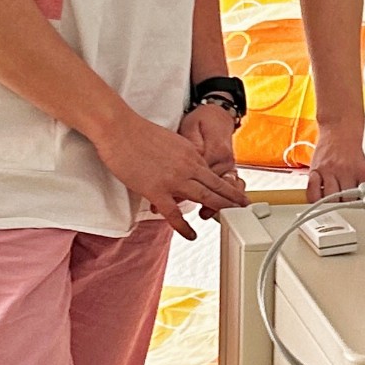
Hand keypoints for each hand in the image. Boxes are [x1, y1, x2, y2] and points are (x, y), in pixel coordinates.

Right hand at [95, 106, 247, 239]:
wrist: (119, 129)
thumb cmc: (139, 133)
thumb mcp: (172, 140)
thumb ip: (183, 156)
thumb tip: (188, 167)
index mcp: (191, 154)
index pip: (214, 173)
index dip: (227, 185)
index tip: (236, 193)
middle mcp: (188, 166)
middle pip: (217, 186)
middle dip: (234, 198)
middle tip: (245, 207)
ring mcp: (174, 180)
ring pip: (205, 198)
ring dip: (221, 209)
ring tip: (231, 219)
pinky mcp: (156, 190)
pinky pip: (174, 214)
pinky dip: (185, 227)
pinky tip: (191, 235)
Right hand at [308, 117, 364, 201]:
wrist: (340, 122)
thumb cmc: (356, 137)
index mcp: (362, 168)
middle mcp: (345, 170)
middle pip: (348, 200)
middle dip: (350, 202)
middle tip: (351, 200)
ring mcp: (329, 171)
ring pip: (330, 199)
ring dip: (334, 201)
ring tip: (338, 198)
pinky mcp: (315, 169)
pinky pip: (312, 192)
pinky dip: (316, 198)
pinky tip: (322, 196)